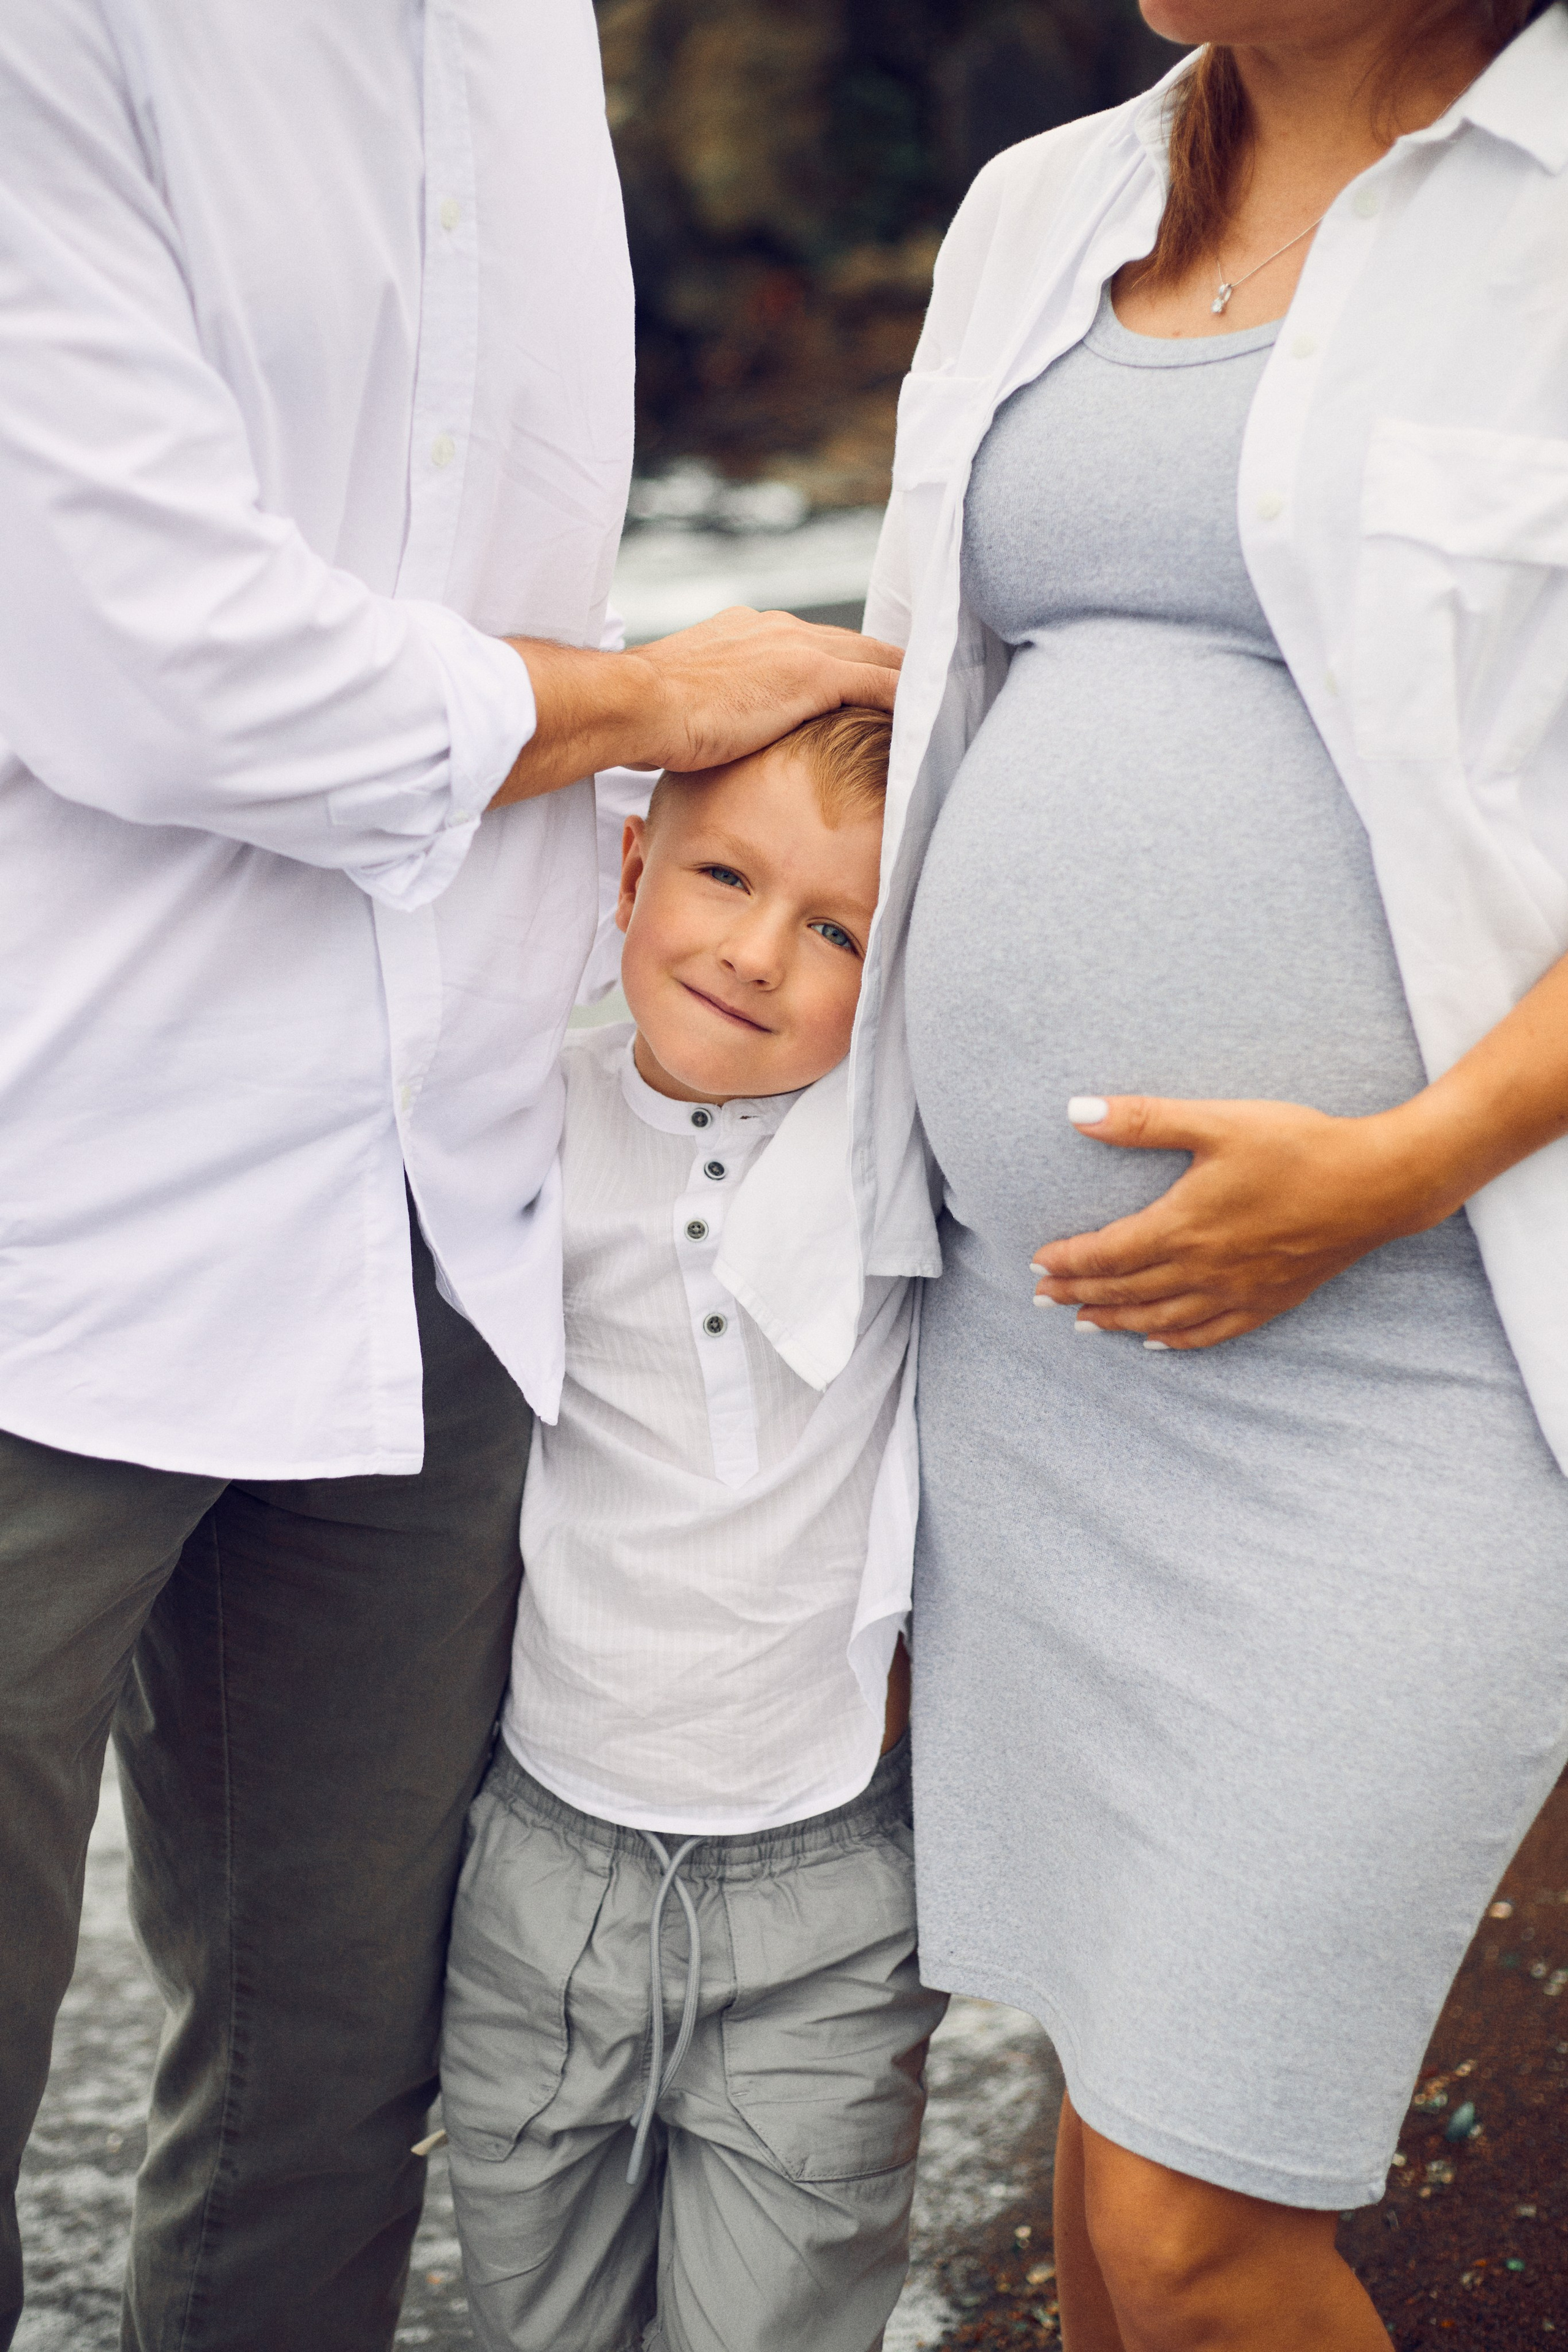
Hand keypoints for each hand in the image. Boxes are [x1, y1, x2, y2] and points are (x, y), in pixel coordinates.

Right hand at [493, 608, 902, 803]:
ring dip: (909, 682)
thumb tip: (712, 748)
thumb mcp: (687, 713)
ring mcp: (796, 648)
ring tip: (943, 705)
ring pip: (875, 659)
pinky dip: (908, 698)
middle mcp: (776, 630)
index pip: (815, 649)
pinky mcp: (810, 674)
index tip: (869, 691)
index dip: (847, 670)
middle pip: (854, 646)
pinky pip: (880, 683)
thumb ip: (713, 718)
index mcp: (746, 635)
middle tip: (929, 691)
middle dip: (890, 667)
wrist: (633, 705)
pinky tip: (933, 719)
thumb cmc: (644, 722)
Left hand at [1030, 1094, 1456, 1347]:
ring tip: (1084, 1323)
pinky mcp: (1270, 1300)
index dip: (1068, 1261)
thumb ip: (1143, 1120)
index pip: (1107, 1253)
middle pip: (1126, 1290)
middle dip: (1079, 1294)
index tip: (1037, 1264)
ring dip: (1118, 1321)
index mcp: (1183, 1226)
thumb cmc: (1297, 1145)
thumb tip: (1077, 1112)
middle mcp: (1204, 1269)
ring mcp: (1238, 1291)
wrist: (1377, 1183)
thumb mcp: (1217, 1121)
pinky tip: (1157, 1343)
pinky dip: (1176, 1341)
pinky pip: (1212, 1332)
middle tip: (1042, 1299)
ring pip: (1162, 1318)